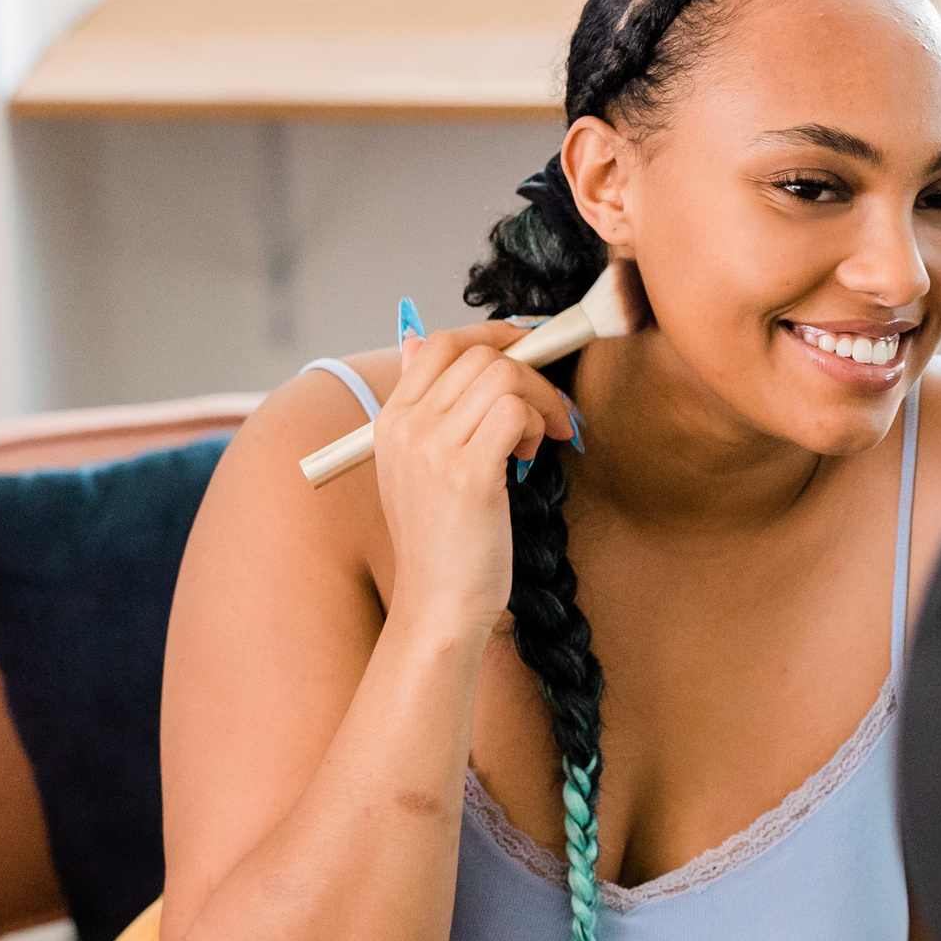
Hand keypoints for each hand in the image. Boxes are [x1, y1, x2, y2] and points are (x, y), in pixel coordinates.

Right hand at [371, 320, 577, 639]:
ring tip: (539, 440)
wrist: (438, 606)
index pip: (440, 343)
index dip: (493, 335)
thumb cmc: (443, 542)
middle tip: (550, 412)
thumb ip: (424, 408)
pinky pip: (515, 411)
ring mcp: (432, 449)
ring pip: (503, 375)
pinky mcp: (467, 474)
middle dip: (531, 372)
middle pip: (479, 355)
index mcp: (390, 422)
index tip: (529, 346)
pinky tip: (532, 456)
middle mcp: (406, 428)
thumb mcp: (417, 469)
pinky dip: (538, 423)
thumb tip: (417, 342)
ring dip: (539, 400)